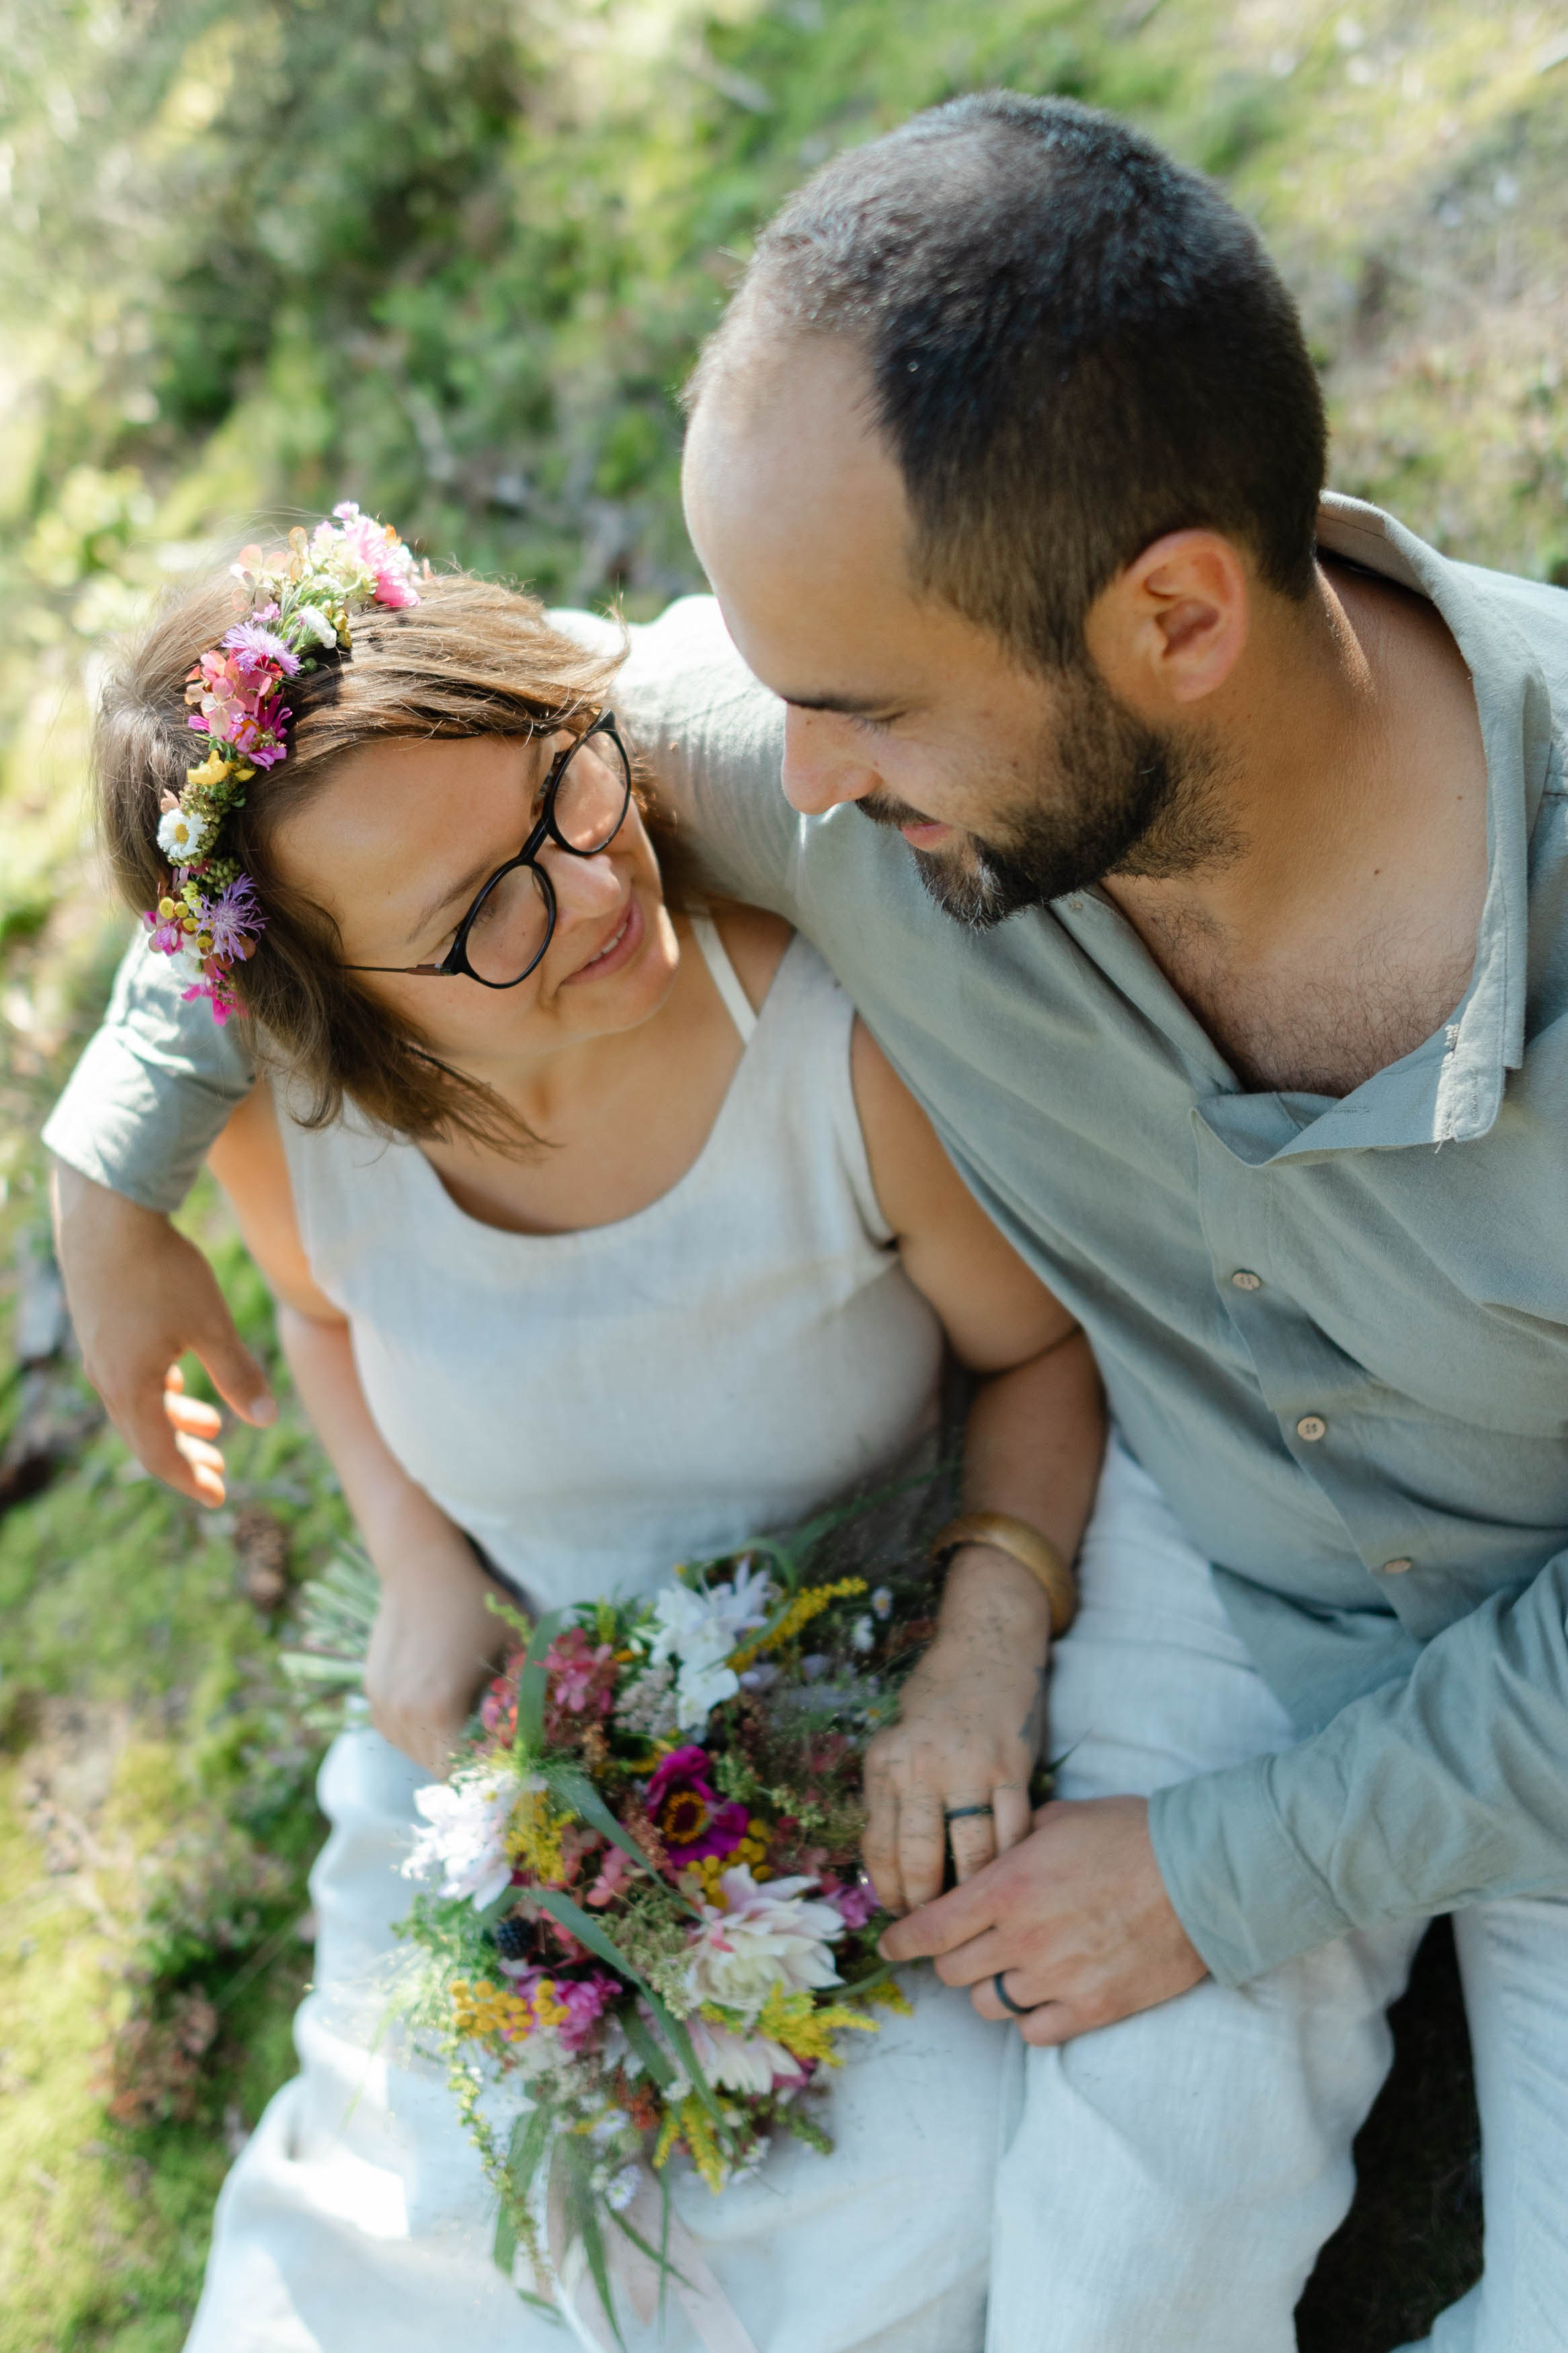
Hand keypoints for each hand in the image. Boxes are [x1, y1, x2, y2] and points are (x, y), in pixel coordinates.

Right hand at [51, 1161, 274, 1506]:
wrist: (106, 1215)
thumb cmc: (162, 1272)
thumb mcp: (211, 1326)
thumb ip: (238, 1375)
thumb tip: (267, 1421)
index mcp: (130, 1389)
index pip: (159, 1456)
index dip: (190, 1481)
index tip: (219, 1497)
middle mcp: (107, 1379)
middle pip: (146, 1437)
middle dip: (185, 1458)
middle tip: (220, 1474)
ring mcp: (99, 1354)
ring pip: (138, 1406)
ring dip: (175, 1421)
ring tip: (213, 1426)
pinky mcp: (99, 1329)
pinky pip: (129, 1377)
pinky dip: (158, 1391)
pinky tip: (179, 1381)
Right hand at [365, 1538, 511, 1778]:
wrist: (423, 1568)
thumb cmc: (477, 1604)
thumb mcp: (515, 1648)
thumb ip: (526, 1697)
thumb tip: (539, 1737)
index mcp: (438, 1710)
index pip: (458, 1773)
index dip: (483, 1773)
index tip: (503, 1761)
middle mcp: (402, 1714)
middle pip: (434, 1767)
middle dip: (463, 1763)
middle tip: (489, 1744)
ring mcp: (382, 1702)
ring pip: (412, 1751)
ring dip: (437, 1747)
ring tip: (464, 1722)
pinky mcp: (372, 1689)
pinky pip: (395, 1730)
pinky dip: (416, 1730)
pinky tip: (437, 1706)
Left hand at [862, 1544, 1050, 1911]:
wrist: (987, 1646)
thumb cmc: (936, 1701)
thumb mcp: (897, 1743)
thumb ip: (891, 1799)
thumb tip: (889, 1872)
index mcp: (887, 1763)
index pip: (879, 1848)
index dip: (889, 1892)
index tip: (899, 1917)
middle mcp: (923, 1767)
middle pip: (921, 1860)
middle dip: (927, 1907)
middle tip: (936, 1929)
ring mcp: (971, 1767)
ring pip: (971, 1855)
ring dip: (971, 1894)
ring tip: (972, 1916)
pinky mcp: (1013, 1767)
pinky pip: (1013, 1832)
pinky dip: (1010, 1863)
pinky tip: (1009, 1880)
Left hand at [879, 1794, 1206, 2044]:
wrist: (1201, 1874)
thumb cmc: (1131, 1835)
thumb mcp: (1059, 1819)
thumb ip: (1013, 1838)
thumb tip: (990, 1848)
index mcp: (1008, 1887)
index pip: (930, 1929)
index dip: (903, 1941)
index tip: (891, 1946)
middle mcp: (1023, 1938)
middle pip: (952, 1972)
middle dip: (952, 1959)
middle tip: (970, 1946)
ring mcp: (1057, 1978)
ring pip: (987, 2005)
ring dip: (991, 1987)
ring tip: (1013, 1967)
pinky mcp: (1092, 2008)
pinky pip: (1033, 2032)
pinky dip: (1030, 2017)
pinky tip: (1044, 1994)